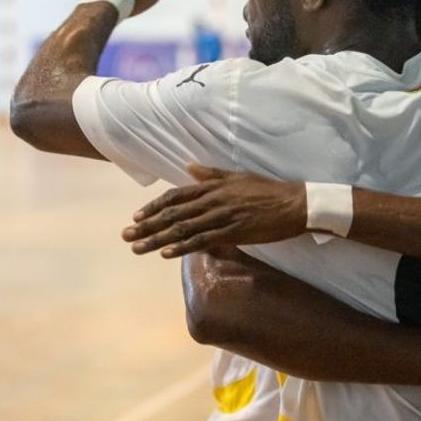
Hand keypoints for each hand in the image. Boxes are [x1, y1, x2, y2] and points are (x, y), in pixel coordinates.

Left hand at [123, 163, 306, 257]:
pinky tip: (167, 253)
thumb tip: (188, 166)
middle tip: (126, 235)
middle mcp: (213, 200)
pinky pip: (203, 240)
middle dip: (147, 225)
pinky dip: (183, 247)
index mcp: (212, 186)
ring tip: (138, 247)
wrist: (293, 203)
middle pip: (173, 214)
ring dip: (157, 239)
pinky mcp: (233, 232)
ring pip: (183, 229)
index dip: (154, 207)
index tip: (136, 216)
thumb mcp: (236, 176)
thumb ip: (210, 174)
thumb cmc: (267, 189)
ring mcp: (222, 217)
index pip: (175, 197)